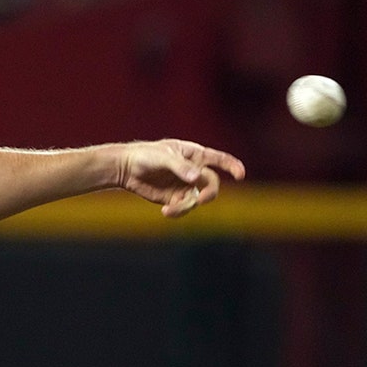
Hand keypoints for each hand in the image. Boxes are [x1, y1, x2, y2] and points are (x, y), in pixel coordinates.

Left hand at [115, 139, 245, 217]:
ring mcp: (185, 186)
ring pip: (197, 200)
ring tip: (170, 209)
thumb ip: (180, 167)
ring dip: (187, 206)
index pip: (219, 160)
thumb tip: (196, 178)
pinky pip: (184, 207)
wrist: (125, 168)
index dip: (232, 166)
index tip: (240, 174)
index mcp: (195, 155)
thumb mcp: (163, 157)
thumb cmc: (145, 155)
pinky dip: (178, 211)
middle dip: (209, 193)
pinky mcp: (175, 198)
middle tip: (201, 199)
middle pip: (211, 184)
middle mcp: (194, 171)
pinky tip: (166, 211)